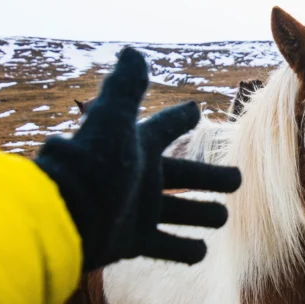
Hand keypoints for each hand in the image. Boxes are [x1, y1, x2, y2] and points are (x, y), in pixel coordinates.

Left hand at [35, 47, 240, 270]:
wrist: (67, 217)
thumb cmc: (93, 166)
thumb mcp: (112, 121)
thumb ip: (125, 88)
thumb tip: (132, 52)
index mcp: (135, 147)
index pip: (163, 128)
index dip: (180, 120)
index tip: (195, 112)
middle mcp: (137, 178)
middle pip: (183, 174)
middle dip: (210, 177)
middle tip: (237, 179)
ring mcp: (136, 211)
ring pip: (179, 212)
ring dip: (201, 213)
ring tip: (223, 217)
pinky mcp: (132, 241)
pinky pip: (166, 247)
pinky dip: (185, 249)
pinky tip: (203, 251)